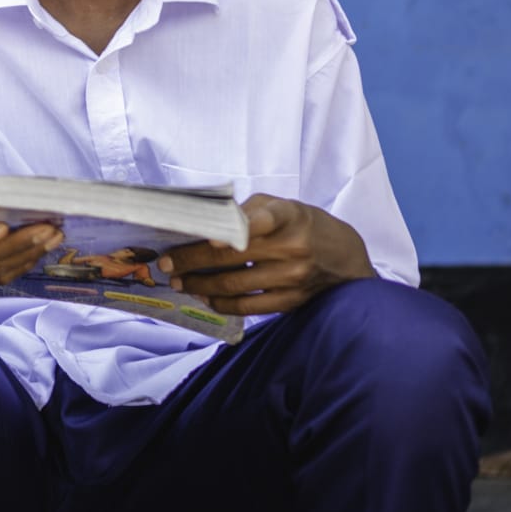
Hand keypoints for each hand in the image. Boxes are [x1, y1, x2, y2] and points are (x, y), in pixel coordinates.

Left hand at [154, 194, 372, 316]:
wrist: (344, 258)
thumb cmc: (303, 224)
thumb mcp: (282, 205)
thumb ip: (248, 210)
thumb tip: (204, 222)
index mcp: (290, 216)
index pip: (264, 219)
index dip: (237, 228)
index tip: (210, 239)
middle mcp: (293, 248)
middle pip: (234, 257)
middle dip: (193, 261)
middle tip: (166, 262)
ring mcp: (292, 278)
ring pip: (236, 285)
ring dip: (200, 284)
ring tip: (178, 280)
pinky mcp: (291, 301)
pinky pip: (249, 306)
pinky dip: (222, 303)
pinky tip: (204, 296)